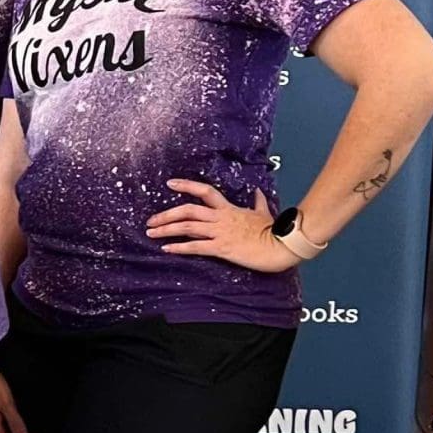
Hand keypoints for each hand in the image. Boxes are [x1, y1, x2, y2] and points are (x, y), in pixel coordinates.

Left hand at [147, 181, 300, 272]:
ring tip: (151, 234)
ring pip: (187, 227)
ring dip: (166, 230)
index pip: (205, 191)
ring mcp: (220, 232)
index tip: (170, 183)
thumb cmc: (273, 231)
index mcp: (229, 208)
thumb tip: (258, 191)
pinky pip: (196, 247)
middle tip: (150, 221)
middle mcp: (221, 218)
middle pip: (188, 210)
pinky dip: (179, 247)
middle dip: (166, 215)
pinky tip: (166, 249)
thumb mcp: (264, 212)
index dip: (186, 185)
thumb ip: (258, 202)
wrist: (282, 245)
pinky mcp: (222, 248)